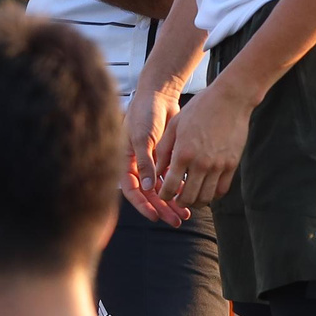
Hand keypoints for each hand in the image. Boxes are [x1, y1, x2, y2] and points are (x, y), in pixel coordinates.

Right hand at [121, 88, 188, 225]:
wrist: (158, 95)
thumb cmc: (144, 113)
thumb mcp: (143, 138)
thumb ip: (146, 163)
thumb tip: (150, 188)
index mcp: (125, 161)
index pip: (131, 190)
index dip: (142, 205)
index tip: (154, 216)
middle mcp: (136, 165)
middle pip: (148, 194)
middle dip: (161, 208)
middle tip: (175, 220)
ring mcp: (150, 162)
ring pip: (161, 188)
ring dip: (172, 200)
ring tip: (186, 213)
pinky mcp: (163, 158)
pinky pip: (171, 177)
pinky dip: (179, 186)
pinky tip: (190, 194)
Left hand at [150, 87, 251, 210]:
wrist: (230, 100)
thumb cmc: (198, 109)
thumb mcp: (174, 127)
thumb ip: (164, 151)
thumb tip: (156, 171)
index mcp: (183, 154)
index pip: (170, 187)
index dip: (164, 195)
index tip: (162, 195)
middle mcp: (201, 163)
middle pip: (188, 197)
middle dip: (179, 202)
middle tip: (176, 200)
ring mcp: (219, 165)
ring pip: (206, 197)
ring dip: (196, 202)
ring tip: (190, 198)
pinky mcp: (232, 164)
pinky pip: (222, 189)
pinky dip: (213, 195)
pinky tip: (207, 190)